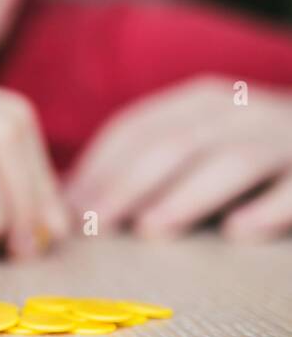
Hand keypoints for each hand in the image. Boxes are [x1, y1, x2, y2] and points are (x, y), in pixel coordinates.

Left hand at [66, 76, 291, 239]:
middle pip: (176, 143)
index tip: (68, 209)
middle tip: (96, 225)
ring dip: (188, 195)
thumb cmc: (251, 163)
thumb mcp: (196, 150)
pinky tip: (238, 232)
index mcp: (201, 103)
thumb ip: (143, 169)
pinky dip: (269, 208)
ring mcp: (287, 139)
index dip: (98, 168)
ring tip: (150, 230)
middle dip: (129, 185)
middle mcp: (243, 112)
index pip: (137, 129)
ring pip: (234, 160)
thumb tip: (66, 202)